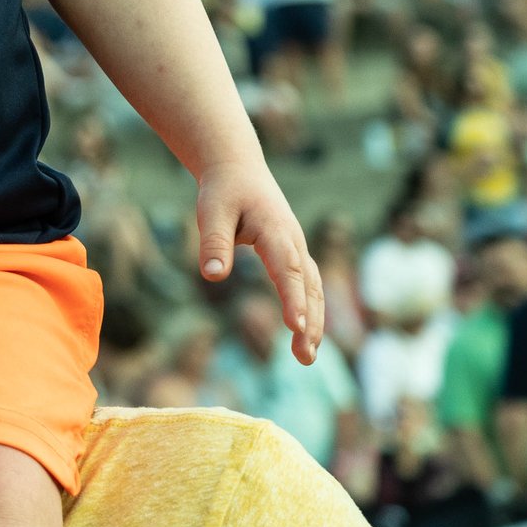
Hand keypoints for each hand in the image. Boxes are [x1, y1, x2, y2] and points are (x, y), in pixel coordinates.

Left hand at [196, 157, 324, 363]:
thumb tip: (213, 276)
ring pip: (313, 287)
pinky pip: (308, 284)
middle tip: (304, 357)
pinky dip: (310, 309)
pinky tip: (304, 334)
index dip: (293, 298)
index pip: (287, 269)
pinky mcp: (293, 253)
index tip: (296, 327)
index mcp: (275, 230)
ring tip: (305, 356)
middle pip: (309, 285)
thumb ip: (213, 243)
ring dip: (315, 321)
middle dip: (311, 321)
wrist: (238, 168)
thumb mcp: (211, 212)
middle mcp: (293, 240)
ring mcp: (297, 247)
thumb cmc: (223, 191)